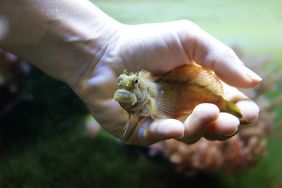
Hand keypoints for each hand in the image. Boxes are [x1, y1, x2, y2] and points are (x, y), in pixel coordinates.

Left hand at [71, 21, 260, 144]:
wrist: (105, 51)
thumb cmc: (146, 42)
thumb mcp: (189, 40)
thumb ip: (220, 58)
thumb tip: (254, 81)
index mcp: (197, 88)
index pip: (224, 105)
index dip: (239, 111)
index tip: (249, 112)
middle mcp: (182, 106)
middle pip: (209, 125)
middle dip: (224, 126)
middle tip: (231, 120)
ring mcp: (161, 119)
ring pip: (187, 134)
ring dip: (200, 128)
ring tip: (206, 112)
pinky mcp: (139, 129)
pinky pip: (157, 137)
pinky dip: (167, 133)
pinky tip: (175, 126)